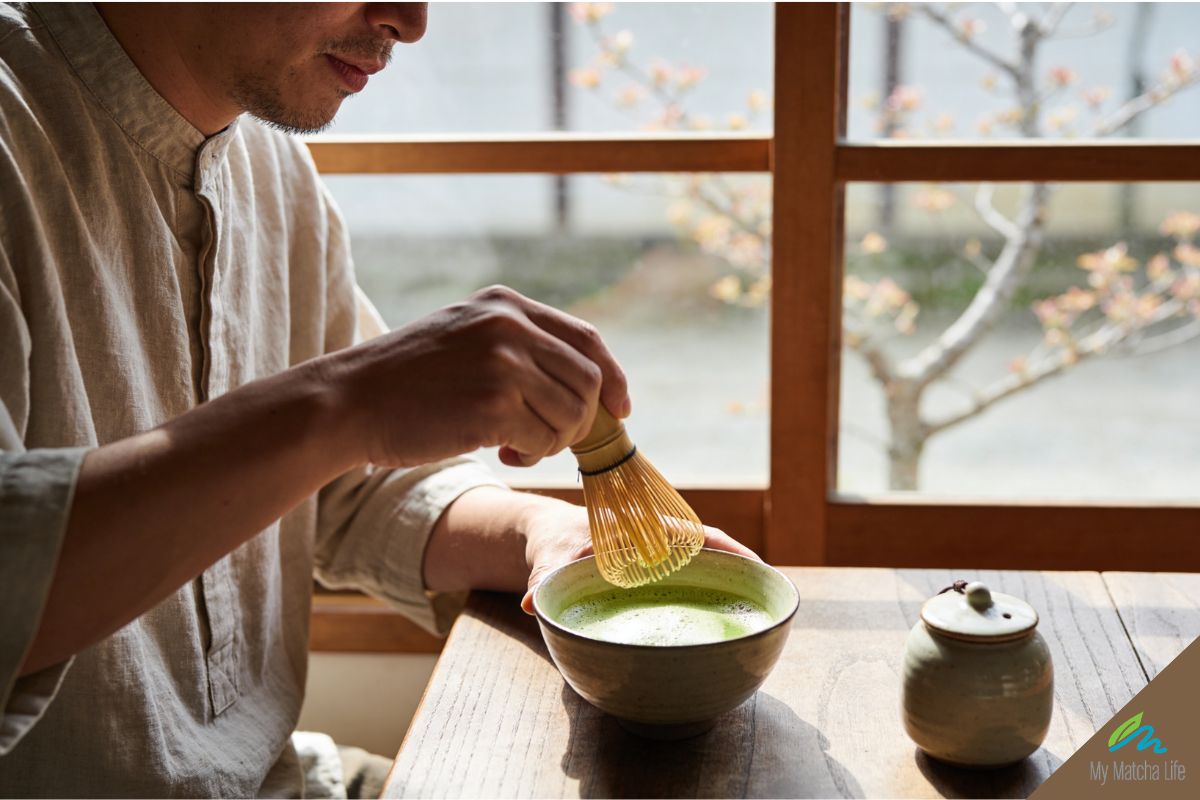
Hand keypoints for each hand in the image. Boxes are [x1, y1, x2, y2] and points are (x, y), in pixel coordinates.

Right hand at [325, 285, 629, 468]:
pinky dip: (531, 453)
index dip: (613, 377)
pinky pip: (544, 439)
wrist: (349, 401)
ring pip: (571, 414)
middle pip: (588, 380)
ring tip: (514, 444)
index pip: (586, 339)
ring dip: (552, 440)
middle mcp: (510, 325)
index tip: (620, 410)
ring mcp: (503, 362)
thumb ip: (518, 346)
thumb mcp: (465, 337)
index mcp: (506, 304)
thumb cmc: (406, 380)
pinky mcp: (493, 403)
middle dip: (580, 419)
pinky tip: (499, 451)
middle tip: (546, 438)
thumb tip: (586, 386)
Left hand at [519, 503, 761, 614]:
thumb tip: (532, 603)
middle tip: (768, 600)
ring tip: (757, 615)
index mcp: (644, 530)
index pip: (698, 536)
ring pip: (705, 571)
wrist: (545, 535)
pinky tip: (720, 622)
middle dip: (742, 573)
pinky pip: (688, 584)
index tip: (758, 567)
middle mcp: (659, 544)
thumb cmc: (554, 541)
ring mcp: (660, 561)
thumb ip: (543, 580)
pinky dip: (708, 596)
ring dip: (729, 587)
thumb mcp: (548, 558)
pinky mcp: (655, 577)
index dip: (731, 550)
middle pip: (712, 554)